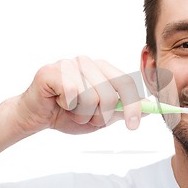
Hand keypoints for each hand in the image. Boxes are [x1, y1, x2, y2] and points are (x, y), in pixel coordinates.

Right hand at [15, 56, 141, 134]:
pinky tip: (59, 104)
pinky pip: (72, 94)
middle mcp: (87, 62)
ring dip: (82, 114)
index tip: (134, 125)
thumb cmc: (68, 115)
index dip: (133, 105)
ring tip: (72, 111)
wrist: (36, 118)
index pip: (126, 83)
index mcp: (102, 69)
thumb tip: (151, 109)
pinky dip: (67, 107)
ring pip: (91, 96)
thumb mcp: (101, 116)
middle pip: (110, 93)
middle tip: (88, 118)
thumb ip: (123, 110)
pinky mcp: (52, 71)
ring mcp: (69, 64)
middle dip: (101, 116)